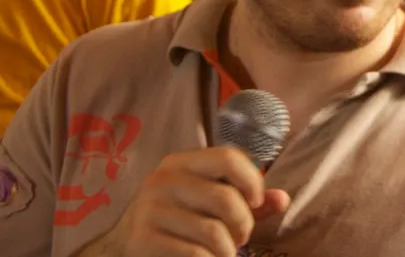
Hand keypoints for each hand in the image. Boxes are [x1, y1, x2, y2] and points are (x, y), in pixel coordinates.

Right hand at [83, 146, 289, 256]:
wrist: (121, 246)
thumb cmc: (178, 220)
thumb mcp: (209, 202)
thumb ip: (248, 200)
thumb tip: (283, 199)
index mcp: (181, 162)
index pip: (228, 157)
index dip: (252, 180)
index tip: (256, 202)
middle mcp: (162, 180)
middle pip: (226, 199)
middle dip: (244, 225)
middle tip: (242, 238)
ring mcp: (149, 210)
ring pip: (213, 232)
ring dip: (229, 250)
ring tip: (226, 253)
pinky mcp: (142, 240)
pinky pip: (195, 254)